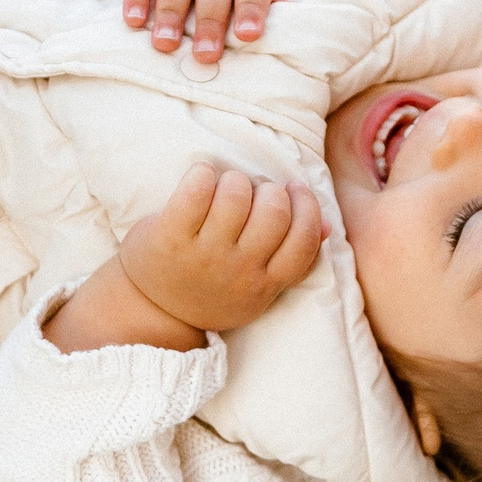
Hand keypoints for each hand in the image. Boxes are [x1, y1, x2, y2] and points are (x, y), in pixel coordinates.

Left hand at [118, 162, 325, 334]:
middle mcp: (238, 270)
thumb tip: (327, 225)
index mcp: (265, 283)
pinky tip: (201, 178)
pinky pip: (195, 190)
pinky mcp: (169, 237)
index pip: (303, 241)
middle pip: (274, 211)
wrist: (154, 308)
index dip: (305, 206)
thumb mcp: (258, 286)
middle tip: (255, 193)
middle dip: (269, 190)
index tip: (293, 191)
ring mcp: (203, 255)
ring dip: (235, 180)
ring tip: (226, 188)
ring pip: (236, 196)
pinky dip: (202, 173)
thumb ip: (294, 259)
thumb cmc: (214, 288)